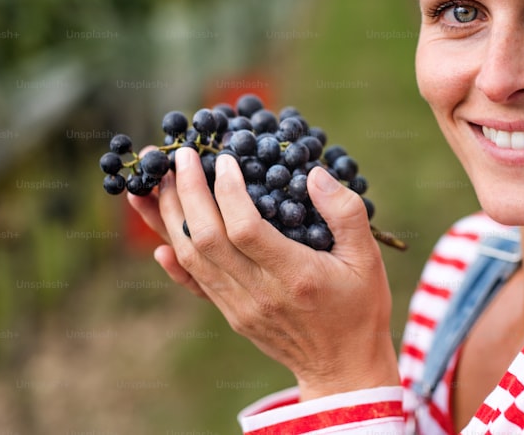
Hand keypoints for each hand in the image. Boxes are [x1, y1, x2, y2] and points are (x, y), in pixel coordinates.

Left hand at [127, 147, 399, 398]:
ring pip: (192, 258)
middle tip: (180, 155)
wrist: (343, 369)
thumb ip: (345, 212)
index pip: (245, 229)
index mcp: (295, 275)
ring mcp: (240, 307)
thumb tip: (314, 174)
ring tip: (156, 181)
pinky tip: (158, 241)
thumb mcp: (368, 257)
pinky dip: (173, 262)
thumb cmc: (359, 307)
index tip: (224, 159)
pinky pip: (194, 286)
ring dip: (170, 217)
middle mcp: (259, 294)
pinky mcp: (231, 315)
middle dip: (187, 192)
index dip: (227, 191)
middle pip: (207, 239)